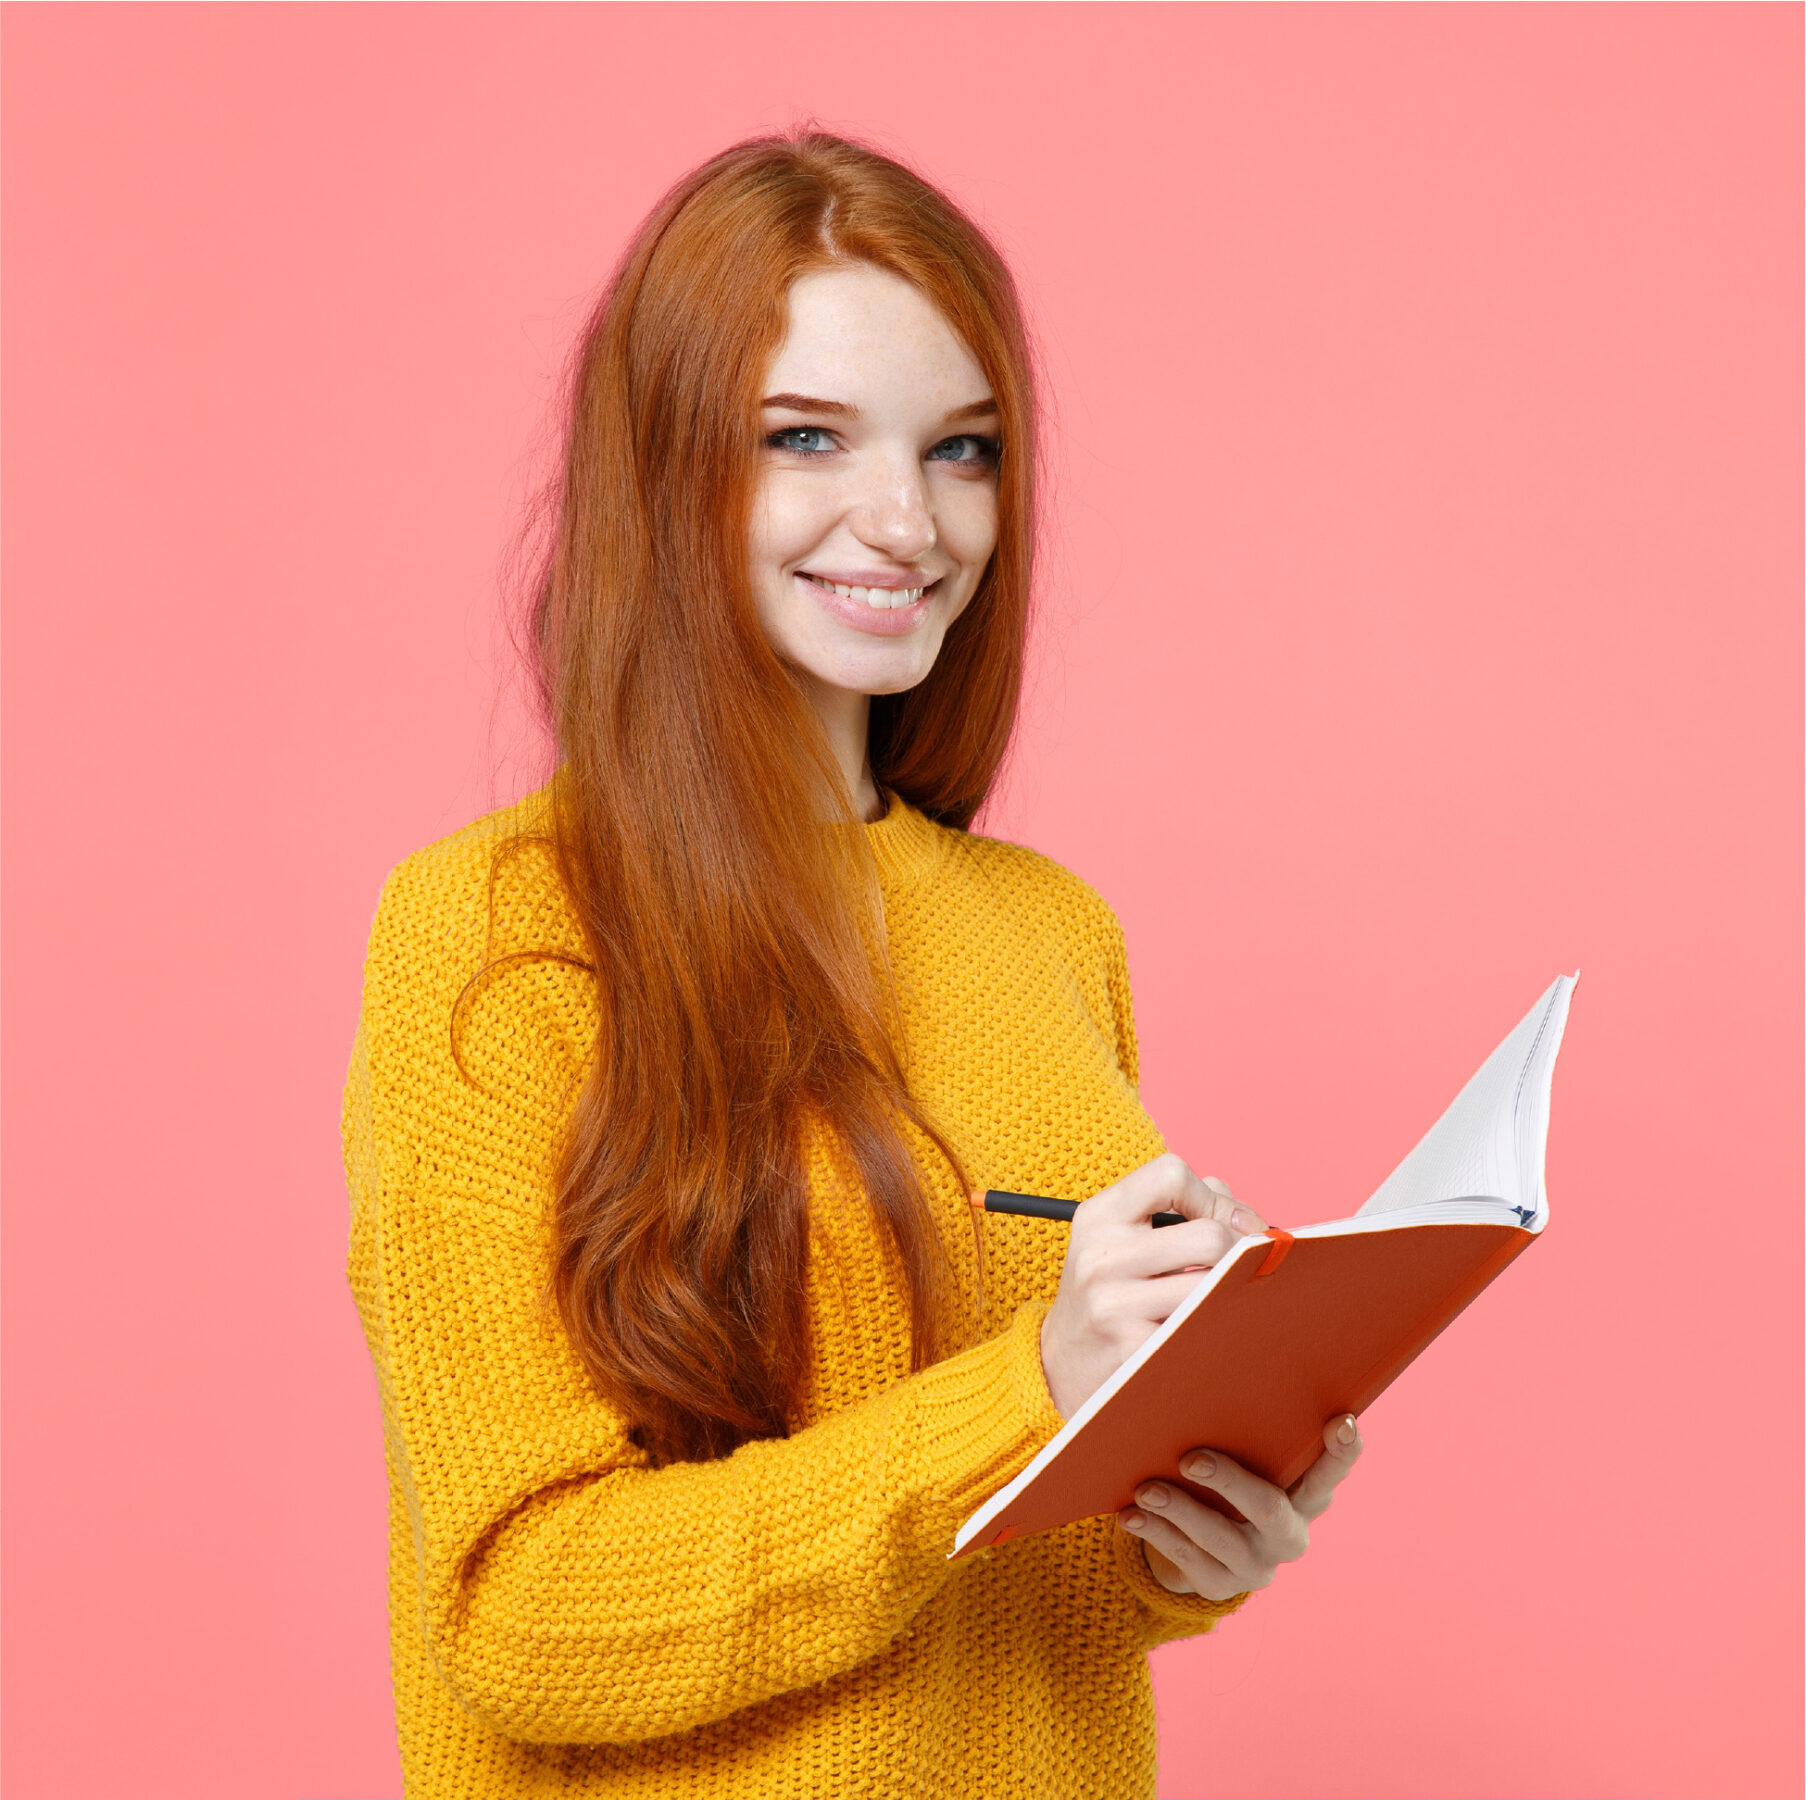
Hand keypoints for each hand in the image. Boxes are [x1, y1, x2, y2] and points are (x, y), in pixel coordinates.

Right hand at [1038, 1153, 1262, 1419]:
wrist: (1064, 1363)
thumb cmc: (1109, 1291)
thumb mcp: (1120, 1237)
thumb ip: (1180, 1209)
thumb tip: (1247, 1219)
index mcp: (1099, 1216)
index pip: (1171, 1175)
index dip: (1211, 1196)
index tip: (1223, 1220)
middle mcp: (1102, 1256)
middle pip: (1208, 1237)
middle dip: (1240, 1251)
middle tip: (1243, 1267)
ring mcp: (1115, 1306)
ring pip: (1214, 1287)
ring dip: (1234, 1292)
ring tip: (1226, 1296)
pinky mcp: (1134, 1350)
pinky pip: (1204, 1329)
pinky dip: (1219, 1328)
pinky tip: (1208, 1329)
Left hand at [1120, 1414, 1365, 1597]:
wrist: (1200, 1542)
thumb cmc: (1223, 1474)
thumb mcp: (1241, 1453)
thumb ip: (1240, 1425)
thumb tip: (1201, 1349)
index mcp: (1305, 1493)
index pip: (1331, 1471)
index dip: (1342, 1451)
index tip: (1340, 1421)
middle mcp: (1289, 1532)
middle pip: (1269, 1508)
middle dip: (1230, 1482)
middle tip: (1191, 1459)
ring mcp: (1256, 1563)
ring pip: (1221, 1538)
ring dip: (1180, 1510)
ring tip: (1146, 1488)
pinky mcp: (1220, 1585)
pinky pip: (1188, 1561)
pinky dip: (1156, 1533)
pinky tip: (1131, 1515)